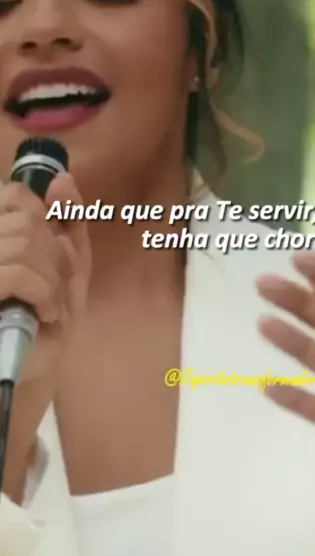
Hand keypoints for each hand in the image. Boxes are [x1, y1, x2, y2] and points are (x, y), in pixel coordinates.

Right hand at [0, 173, 90, 499]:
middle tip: (53, 292)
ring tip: (49, 309)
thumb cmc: (44, 324)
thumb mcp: (66, 271)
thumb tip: (63, 178)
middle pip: (26, 219)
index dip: (42, 220)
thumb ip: (67, 224)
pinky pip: (16, 272)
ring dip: (51, 279)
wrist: (26, 377)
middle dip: (54, 257)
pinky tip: (44, 316)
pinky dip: (42, 294)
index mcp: (0, 236)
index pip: (15, 196)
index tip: (53, 254)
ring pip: (23, 242)